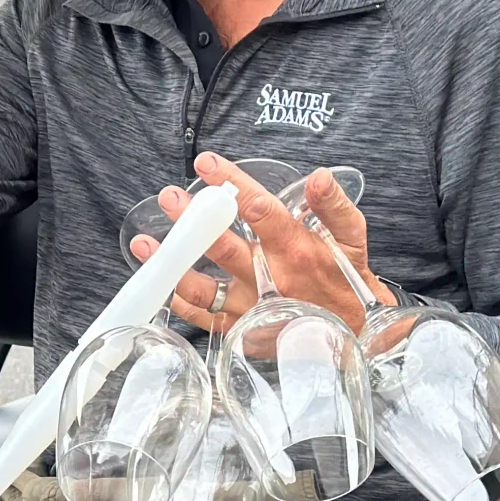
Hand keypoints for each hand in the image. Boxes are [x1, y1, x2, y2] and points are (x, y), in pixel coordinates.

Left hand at [130, 151, 398, 345]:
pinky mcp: (243, 330)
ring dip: (173, 264)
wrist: (354, 336)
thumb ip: (335, 207)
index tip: (207, 164)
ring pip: (204, 287)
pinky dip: (180, 302)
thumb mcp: (353, 241)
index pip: (260, 211)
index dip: (232, 185)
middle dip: (194, 220)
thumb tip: (318, 176)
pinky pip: (204, 318)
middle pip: (224, 247)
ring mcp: (253, 308)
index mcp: (297, 251)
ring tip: (144, 243)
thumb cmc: (348, 282)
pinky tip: (162, 281)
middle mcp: (271, 281)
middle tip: (169, 196)